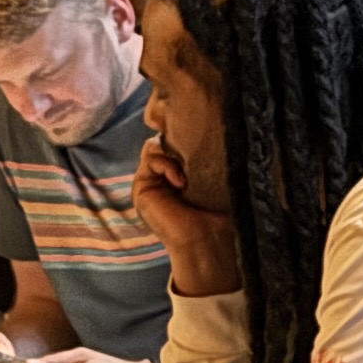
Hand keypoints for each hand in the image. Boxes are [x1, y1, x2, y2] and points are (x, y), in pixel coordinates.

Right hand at [132, 139, 240, 296]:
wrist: (209, 238)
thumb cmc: (220, 210)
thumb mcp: (216, 174)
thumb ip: (207, 152)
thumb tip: (214, 124)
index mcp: (185, 170)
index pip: (181, 138)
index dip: (189, 131)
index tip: (207, 135)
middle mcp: (167, 174)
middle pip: (167, 136)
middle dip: (180, 137)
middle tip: (198, 148)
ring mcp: (153, 180)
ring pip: (157, 144)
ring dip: (174, 154)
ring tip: (189, 175)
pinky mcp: (142, 187)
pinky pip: (150, 157)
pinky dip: (165, 164)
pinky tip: (181, 182)